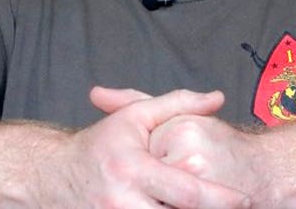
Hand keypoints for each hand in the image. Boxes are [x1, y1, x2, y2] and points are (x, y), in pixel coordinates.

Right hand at [50, 86, 249, 207]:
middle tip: (231, 208)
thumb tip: (217, 98)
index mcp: (134, 171)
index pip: (187, 192)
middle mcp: (124, 203)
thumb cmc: (99, 145)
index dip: (220, 198)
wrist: (52, 176)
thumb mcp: (135, 117)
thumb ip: (177, 104)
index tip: (244, 199)